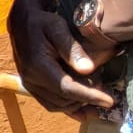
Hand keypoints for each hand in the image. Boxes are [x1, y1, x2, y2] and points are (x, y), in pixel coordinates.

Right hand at [7, 0, 115, 119]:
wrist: (22, 22)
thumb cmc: (43, 23)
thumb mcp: (58, 28)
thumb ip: (72, 48)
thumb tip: (88, 69)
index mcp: (38, 65)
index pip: (67, 88)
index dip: (90, 96)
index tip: (110, 101)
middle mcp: (31, 78)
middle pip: (63, 100)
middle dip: (87, 100)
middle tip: (106, 93)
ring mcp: (29, 84)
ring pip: (57, 105)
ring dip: (78, 106)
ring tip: (97, 101)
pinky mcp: (31, 86)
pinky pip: (49, 104)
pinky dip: (67, 108)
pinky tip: (82, 109)